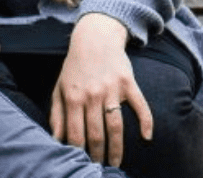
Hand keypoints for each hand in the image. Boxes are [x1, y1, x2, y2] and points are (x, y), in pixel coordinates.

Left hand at [51, 13, 152, 166]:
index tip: (81, 165)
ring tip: (115, 163)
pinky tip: (147, 137)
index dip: (78, 153)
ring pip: (115, 126)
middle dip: (97, 155)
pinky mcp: (128, 83)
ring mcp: (112, 89)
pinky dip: (146, 121)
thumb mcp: (59, 88)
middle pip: (96, 134)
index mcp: (73, 98)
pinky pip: (140, 105)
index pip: (75, 134)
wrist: (95, 38)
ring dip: (116, 148)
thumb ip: (56, 114)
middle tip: (99, 169)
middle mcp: (92, 95)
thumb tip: (55, 139)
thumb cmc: (75, 66)